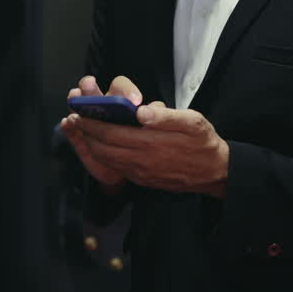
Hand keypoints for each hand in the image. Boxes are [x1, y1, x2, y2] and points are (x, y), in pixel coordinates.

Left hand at [66, 82, 229, 196]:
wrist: (215, 172)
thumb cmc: (203, 142)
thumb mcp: (193, 122)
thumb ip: (167, 116)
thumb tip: (142, 111)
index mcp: (151, 144)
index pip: (111, 133)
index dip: (92, 123)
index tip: (81, 111)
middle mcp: (141, 161)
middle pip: (103, 148)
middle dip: (87, 133)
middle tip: (77, 119)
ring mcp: (141, 173)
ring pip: (107, 160)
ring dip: (92, 145)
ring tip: (84, 130)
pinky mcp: (143, 180)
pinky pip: (117, 168)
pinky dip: (104, 157)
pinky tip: (101, 145)